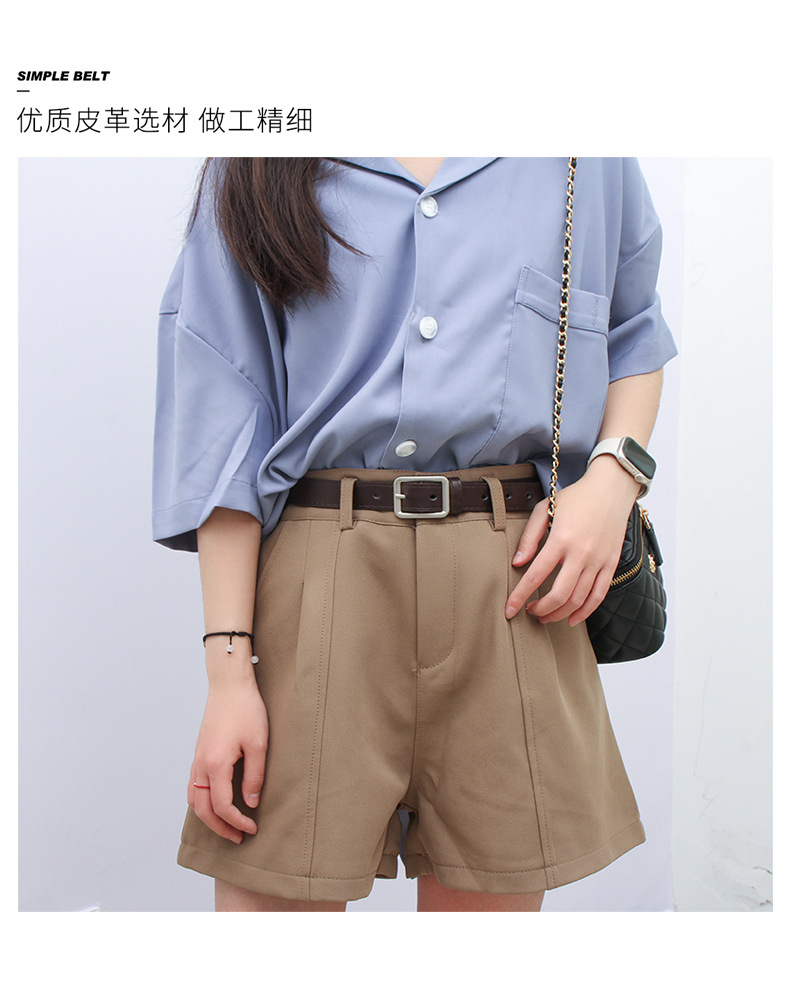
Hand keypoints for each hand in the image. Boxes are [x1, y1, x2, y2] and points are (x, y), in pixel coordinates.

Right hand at [188, 679, 268, 843]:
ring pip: (194, 799)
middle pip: (203, 810)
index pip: (221, 806)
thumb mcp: (258, 744)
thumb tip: (250, 803)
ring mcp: (197, 759)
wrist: (229, 685)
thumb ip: (254, 776)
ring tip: (226, 826)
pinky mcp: (198, 753)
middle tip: (238, 838)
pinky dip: (201, 802)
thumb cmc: (246, 709)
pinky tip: (214, 803)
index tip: (252, 828)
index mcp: (215, 764)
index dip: (236, 822)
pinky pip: (193, 786)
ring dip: (208, 818)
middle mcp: (201, 765)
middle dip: (220, 828)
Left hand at [505, 457, 639, 626]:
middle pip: (559, 595)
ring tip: (546, 616)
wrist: (611, 489)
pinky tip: (572, 618)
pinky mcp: (611, 564)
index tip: (509, 610)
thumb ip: (529, 537)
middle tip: (530, 612)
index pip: (536, 575)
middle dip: (541, 610)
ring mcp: (599, 561)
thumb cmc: (575, 498)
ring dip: (560, 613)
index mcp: (561, 539)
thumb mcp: (545, 509)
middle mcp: (581, 553)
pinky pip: (599, 596)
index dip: (520, 596)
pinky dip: (585, 612)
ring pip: (579, 599)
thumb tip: (517, 563)